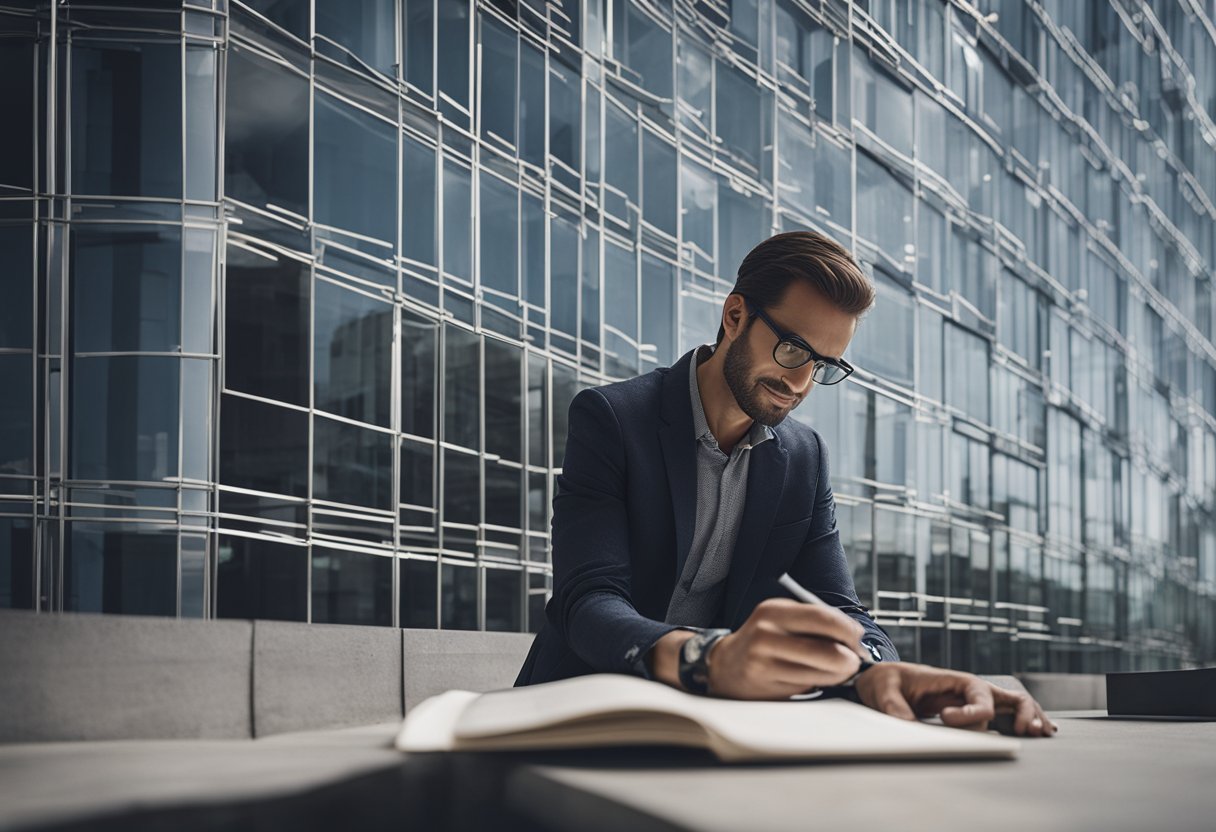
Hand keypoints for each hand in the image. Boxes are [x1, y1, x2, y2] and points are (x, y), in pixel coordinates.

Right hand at [706, 598, 865, 699]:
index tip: (857, 638)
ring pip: (822, 672)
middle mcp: (766, 634)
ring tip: (838, 670)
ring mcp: (764, 661)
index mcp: (774, 611)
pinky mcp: (766, 685)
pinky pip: (808, 685)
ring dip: (839, 674)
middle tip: (854, 660)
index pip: (823, 617)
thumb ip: (813, 623)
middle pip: (828, 650)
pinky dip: (821, 683)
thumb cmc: (764, 640)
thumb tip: (854, 637)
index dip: (848, 630)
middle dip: (850, 658)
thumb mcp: (781, 620)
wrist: (726, 664)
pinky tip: (816, 677)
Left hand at [853, 662, 1058, 737]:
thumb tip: (908, 727)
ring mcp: (975, 700)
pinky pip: (1007, 715)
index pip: (976, 694)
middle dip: (1020, 712)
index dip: (969, 712)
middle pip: (1006, 698)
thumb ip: (894, 706)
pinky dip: (1027, 721)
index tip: (945, 719)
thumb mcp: (883, 689)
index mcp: (953, 680)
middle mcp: (970, 689)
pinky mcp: (974, 712)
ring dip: (1030, 717)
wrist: (883, 680)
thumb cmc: (886, 681)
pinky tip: (1043, 731)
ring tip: (1040, 733)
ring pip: (1014, 705)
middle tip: (1023, 731)